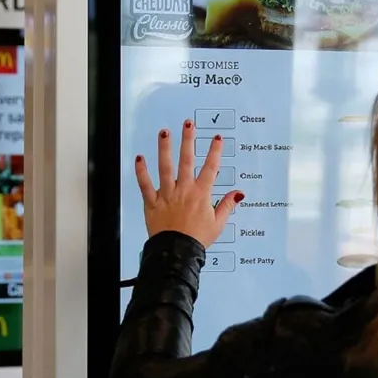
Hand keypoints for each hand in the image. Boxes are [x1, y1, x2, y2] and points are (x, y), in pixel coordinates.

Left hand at [134, 119, 242, 247]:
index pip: (211, 168)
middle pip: (187, 160)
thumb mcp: (218, 223)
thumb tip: (238, 194)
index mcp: (201, 195)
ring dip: (164, 148)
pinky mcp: (152, 203)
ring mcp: (167, 195)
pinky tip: (139, 158)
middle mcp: (184, 190)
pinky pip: (145, 185)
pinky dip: (141, 172)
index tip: (217, 138)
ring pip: (165, 167)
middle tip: (188, 124)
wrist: (177, 252)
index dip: (215, 152)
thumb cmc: (197, 239)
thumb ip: (227, 205)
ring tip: (164, 133)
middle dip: (188, 140)